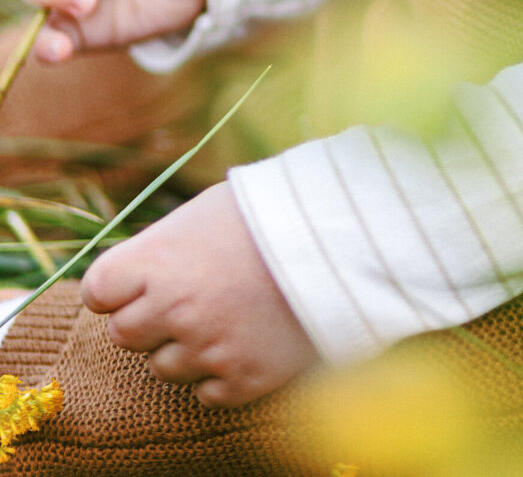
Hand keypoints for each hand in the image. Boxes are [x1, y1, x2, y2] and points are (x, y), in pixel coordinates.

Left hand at [82, 184, 317, 405]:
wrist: (341, 235)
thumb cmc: (271, 212)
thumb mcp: (205, 212)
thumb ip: (163, 249)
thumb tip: (134, 277)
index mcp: (157, 260)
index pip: (98, 290)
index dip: (116, 287)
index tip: (138, 281)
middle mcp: (174, 309)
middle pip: (124, 334)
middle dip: (148, 319)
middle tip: (188, 297)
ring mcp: (208, 349)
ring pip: (164, 368)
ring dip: (186, 347)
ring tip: (227, 312)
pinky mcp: (243, 379)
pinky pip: (206, 393)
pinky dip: (221, 373)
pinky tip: (247, 338)